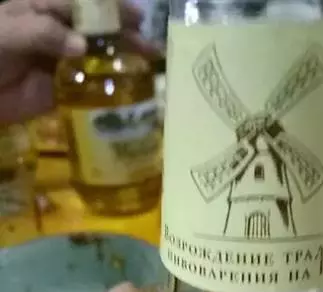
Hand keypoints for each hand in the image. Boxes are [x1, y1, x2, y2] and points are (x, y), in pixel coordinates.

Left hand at [0, 0, 156, 124]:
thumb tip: (81, 46)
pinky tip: (129, 94)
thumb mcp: (9, 31)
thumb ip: (43, 33)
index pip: (86, 7)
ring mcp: (65, 65)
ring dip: (124, 64)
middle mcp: (61, 36)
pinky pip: (91, 90)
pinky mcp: (65, 92)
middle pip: (100, 34)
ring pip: (100, 61)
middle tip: (151, 48)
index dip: (113, 11)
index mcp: (46, 12)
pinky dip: (110, 92)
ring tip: (149, 70)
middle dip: (127, 38)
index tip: (137, 17)